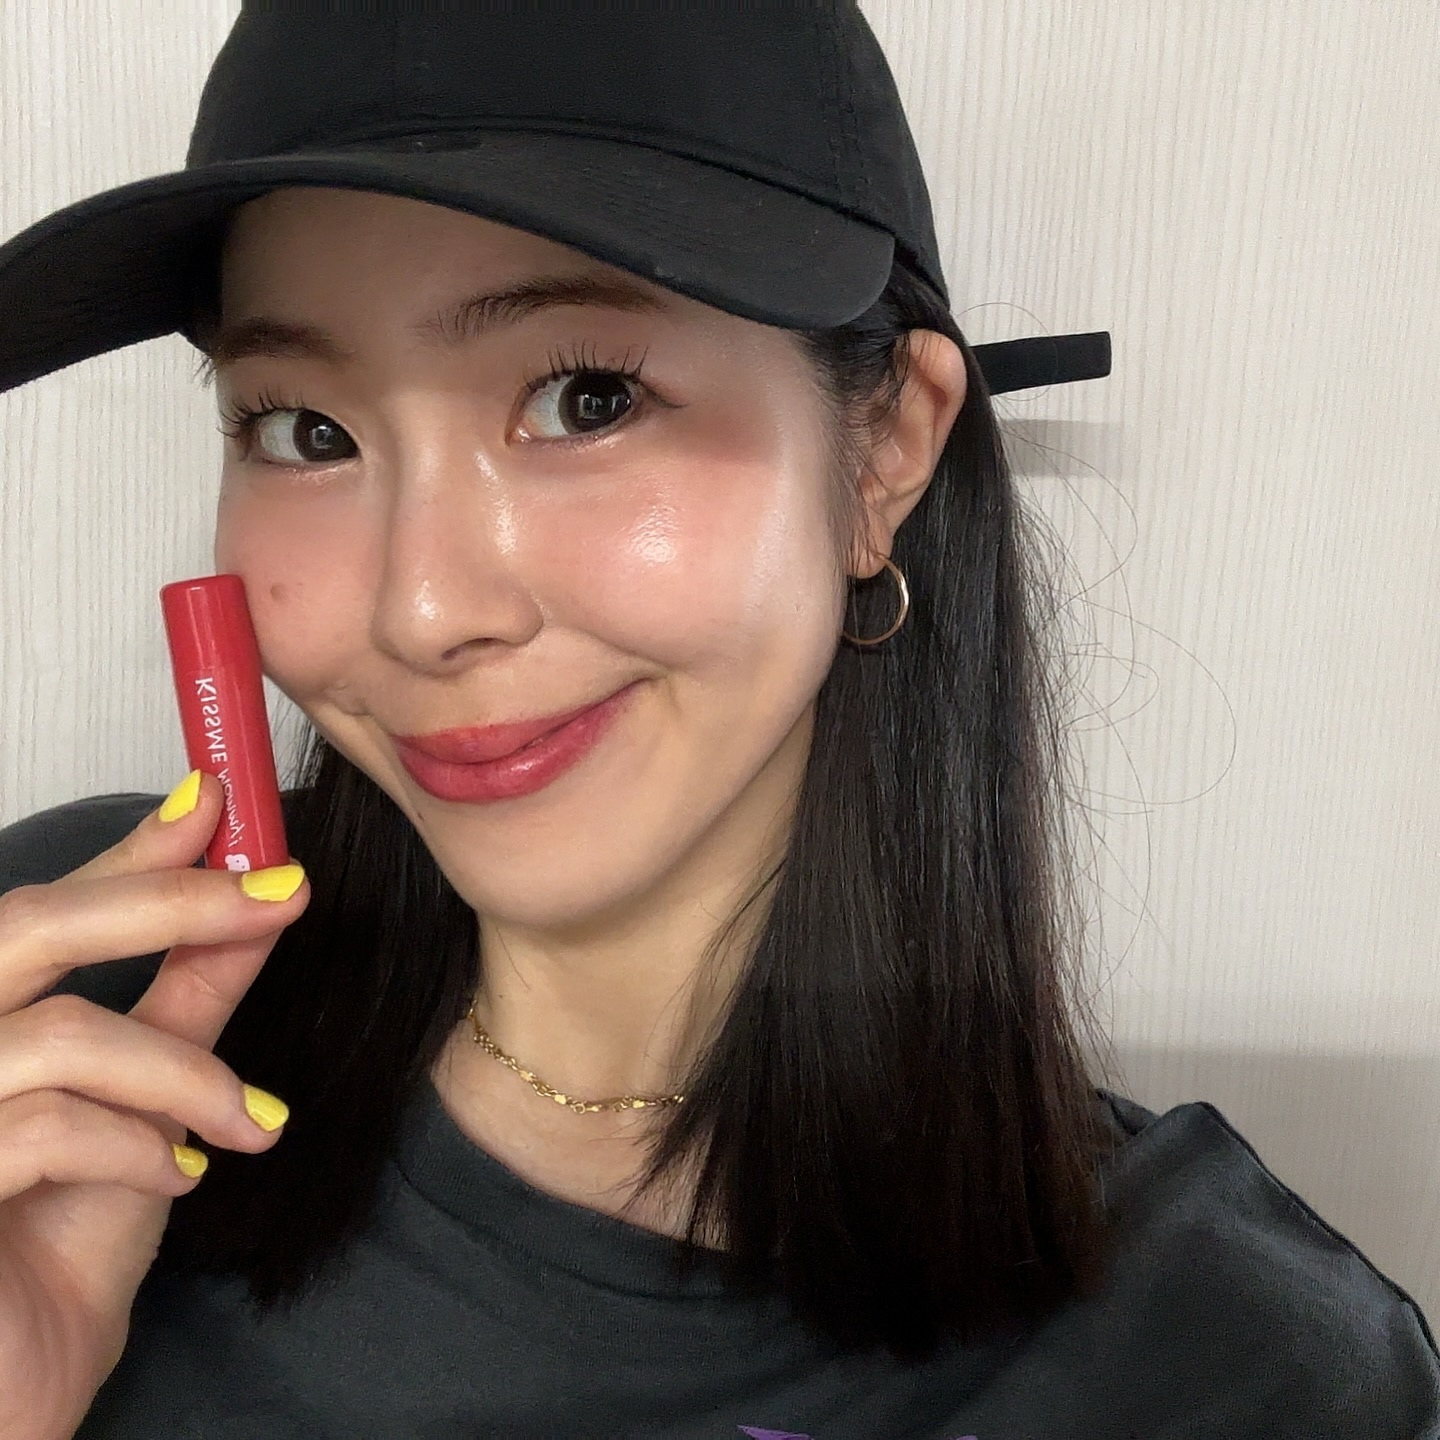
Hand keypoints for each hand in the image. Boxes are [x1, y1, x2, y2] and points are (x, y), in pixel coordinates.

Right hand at [0, 773, 308, 1438]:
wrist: (18, 1390)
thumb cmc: (62, 1245)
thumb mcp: (149, 1100)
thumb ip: (189, 997)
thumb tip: (259, 897)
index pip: (43, 906)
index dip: (132, 849)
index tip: (225, 804)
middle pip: (24, 928)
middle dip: (165, 902)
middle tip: (279, 896)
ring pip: (59, 1036)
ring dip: (182, 1073)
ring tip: (250, 1119)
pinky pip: (38, 1129)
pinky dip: (137, 1145)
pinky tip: (180, 1175)